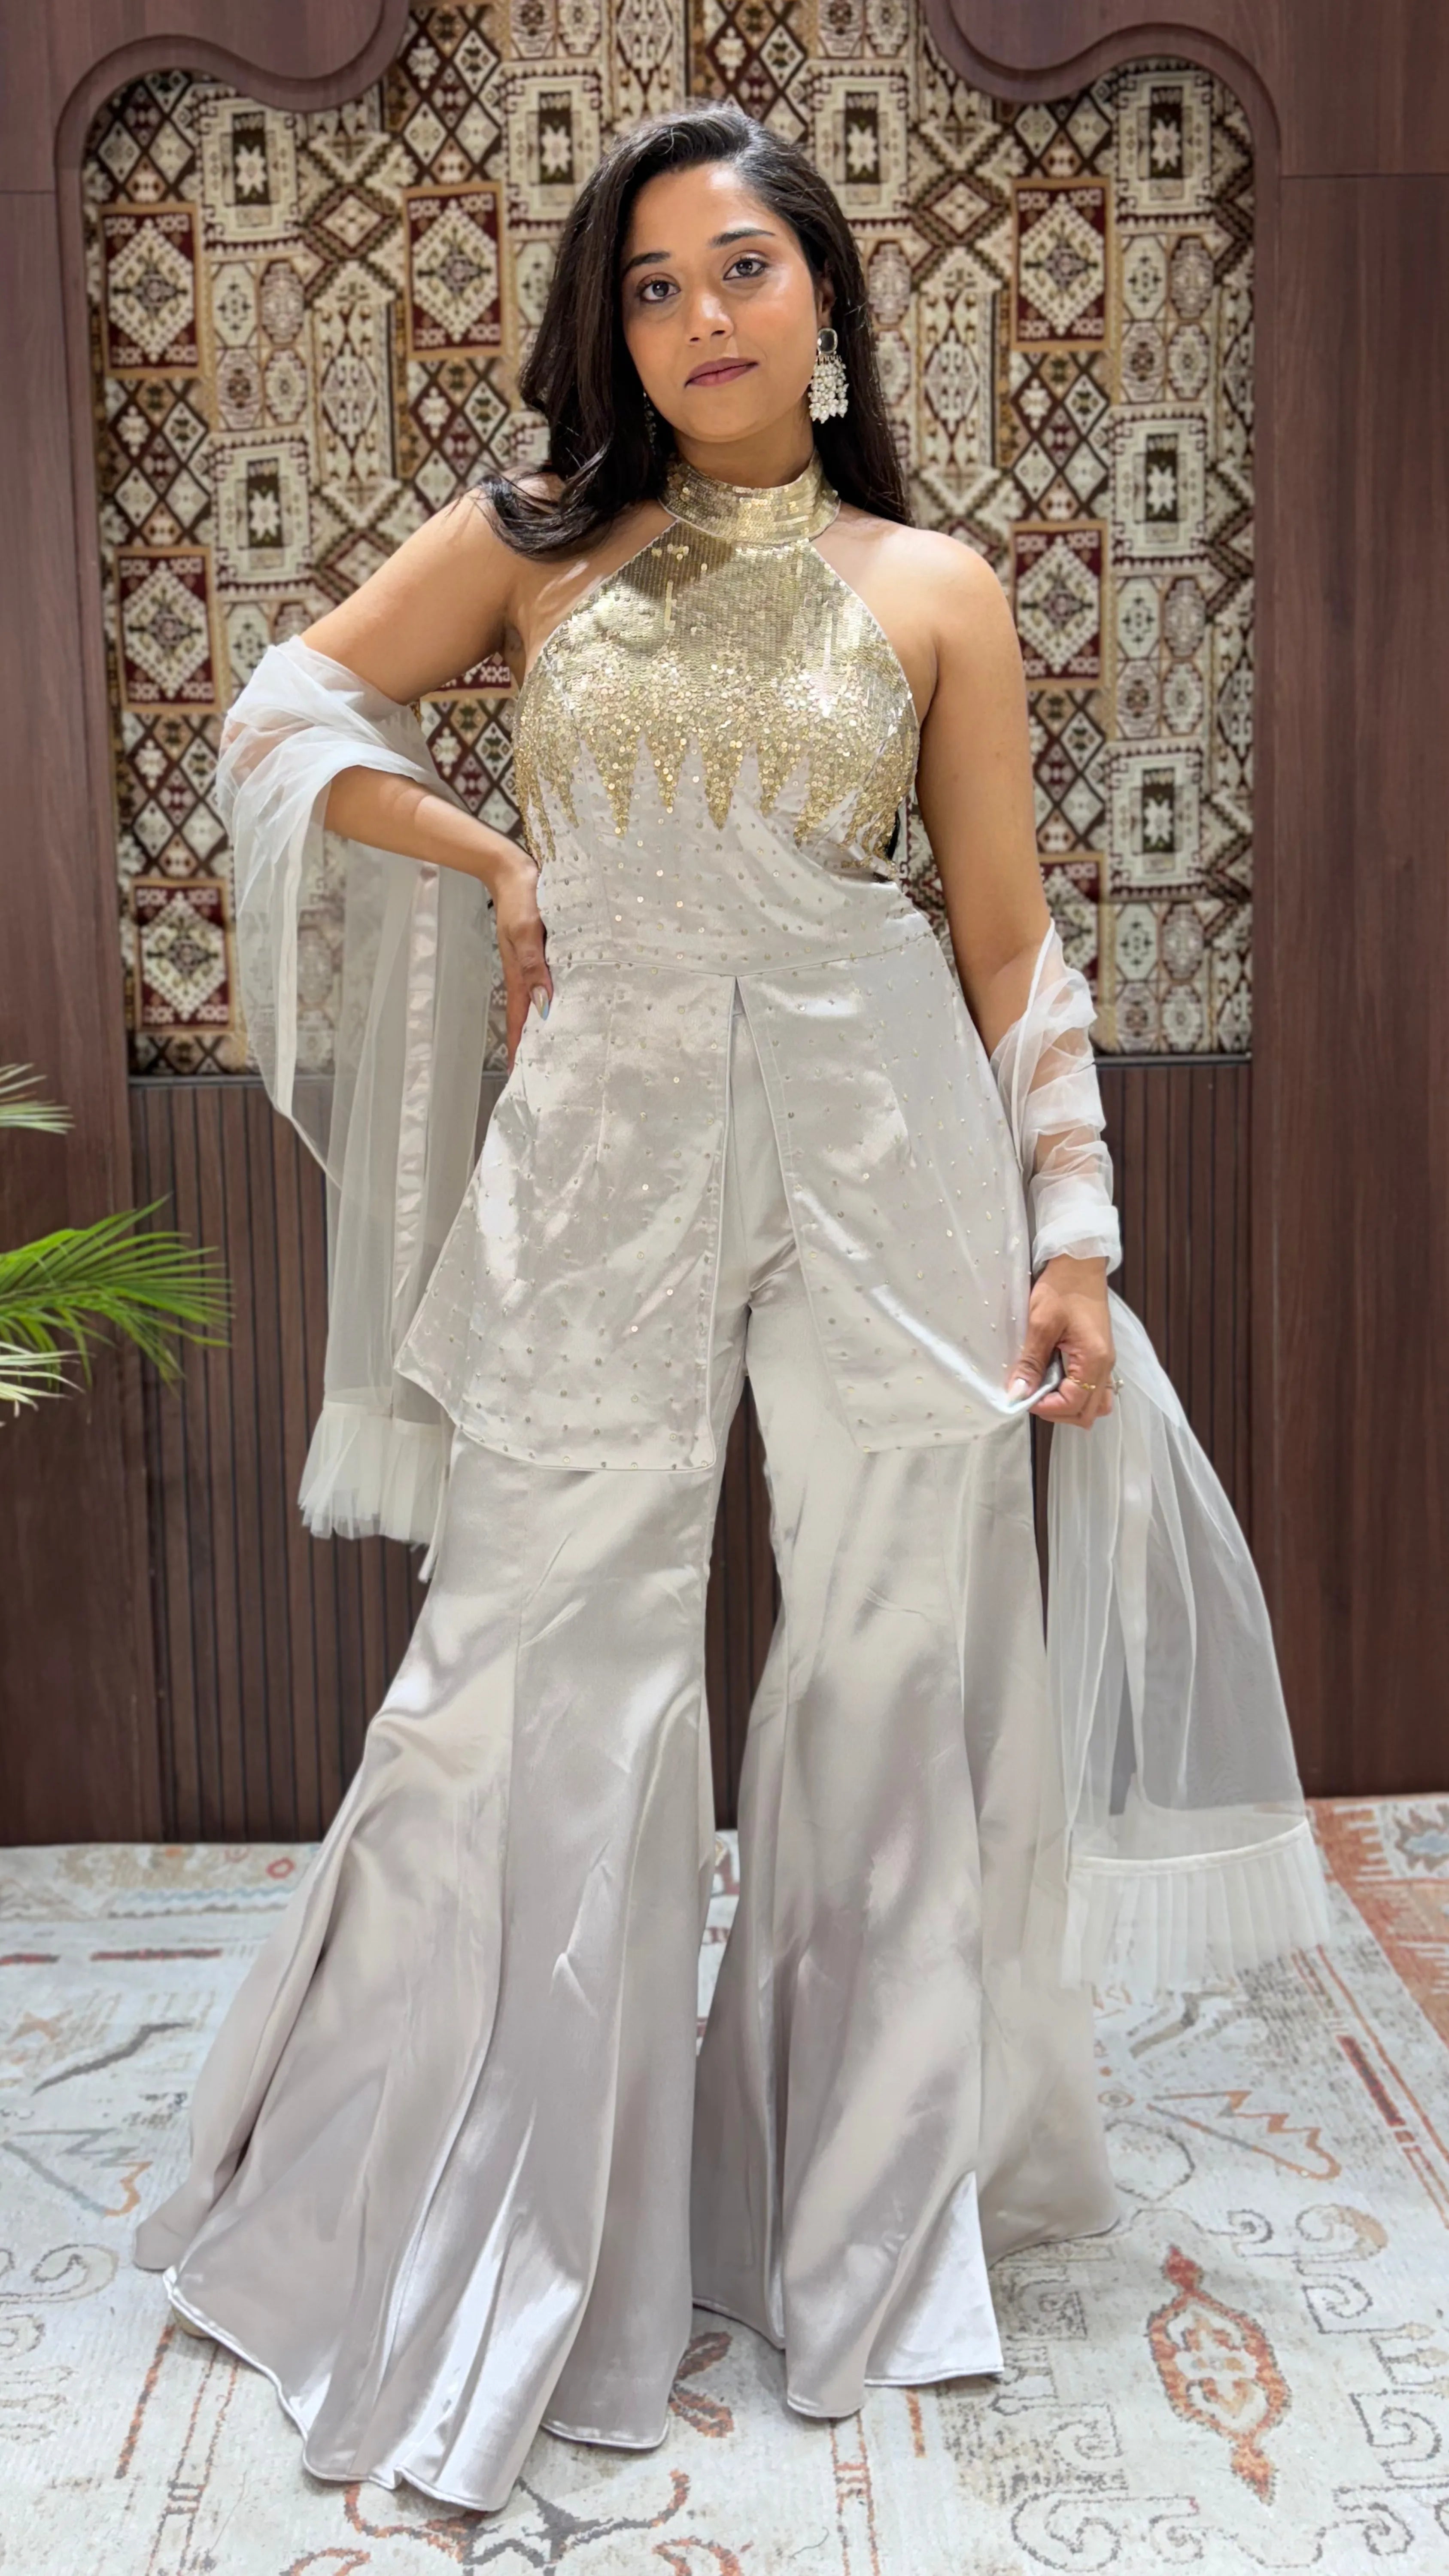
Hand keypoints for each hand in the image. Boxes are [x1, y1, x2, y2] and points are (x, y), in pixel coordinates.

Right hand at [491, 845, 551, 1070]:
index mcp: (520, 975)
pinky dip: (561, 997)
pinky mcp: (547, 951)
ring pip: (546, 1001)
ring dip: (553, 1024)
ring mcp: (538, 964)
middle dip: (539, 1045)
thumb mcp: (525, 930)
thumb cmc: (519, 896)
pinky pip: (554, 981)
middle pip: (533, 1017)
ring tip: (567, 1049)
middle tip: (552, 1074)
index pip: (520, 1021)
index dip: (521, 1049)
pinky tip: (576, 1003)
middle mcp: (529, 974)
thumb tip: (544, 1004)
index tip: (522, 1077)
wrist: (514, 868)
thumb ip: (535, 966)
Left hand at [1007, 1254, 1115, 1428]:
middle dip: (1057, 1411)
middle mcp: (1106, 1366)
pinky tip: (1054, 1379)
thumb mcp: (1040, 1323)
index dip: (1046, 1408)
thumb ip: (1031, 1362)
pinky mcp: (1099, 1356)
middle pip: (1088, 1413)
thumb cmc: (1061, 1288)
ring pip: (1094, 1404)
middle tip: (1031, 1395)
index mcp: (1094, 1360)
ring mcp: (1105, 1362)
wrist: (1080, 1263)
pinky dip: (1074, 1393)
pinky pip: (1093, 1389)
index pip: (1074, 1404)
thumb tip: (1018, 1392)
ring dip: (1068, 1406)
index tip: (1022, 1395)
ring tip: (1043, 1389)